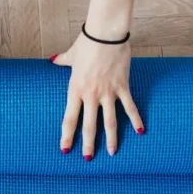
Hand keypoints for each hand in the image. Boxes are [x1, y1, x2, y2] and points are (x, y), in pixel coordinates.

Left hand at [51, 30, 144, 158]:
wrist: (106, 34)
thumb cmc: (87, 43)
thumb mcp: (71, 54)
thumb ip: (62, 61)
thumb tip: (52, 60)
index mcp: (75, 89)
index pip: (69, 119)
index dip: (67, 136)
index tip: (65, 149)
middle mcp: (90, 95)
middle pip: (89, 126)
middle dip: (88, 144)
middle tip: (88, 159)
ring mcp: (108, 92)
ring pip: (109, 122)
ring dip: (112, 139)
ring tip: (112, 153)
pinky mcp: (122, 87)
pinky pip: (130, 107)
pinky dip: (136, 120)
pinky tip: (140, 132)